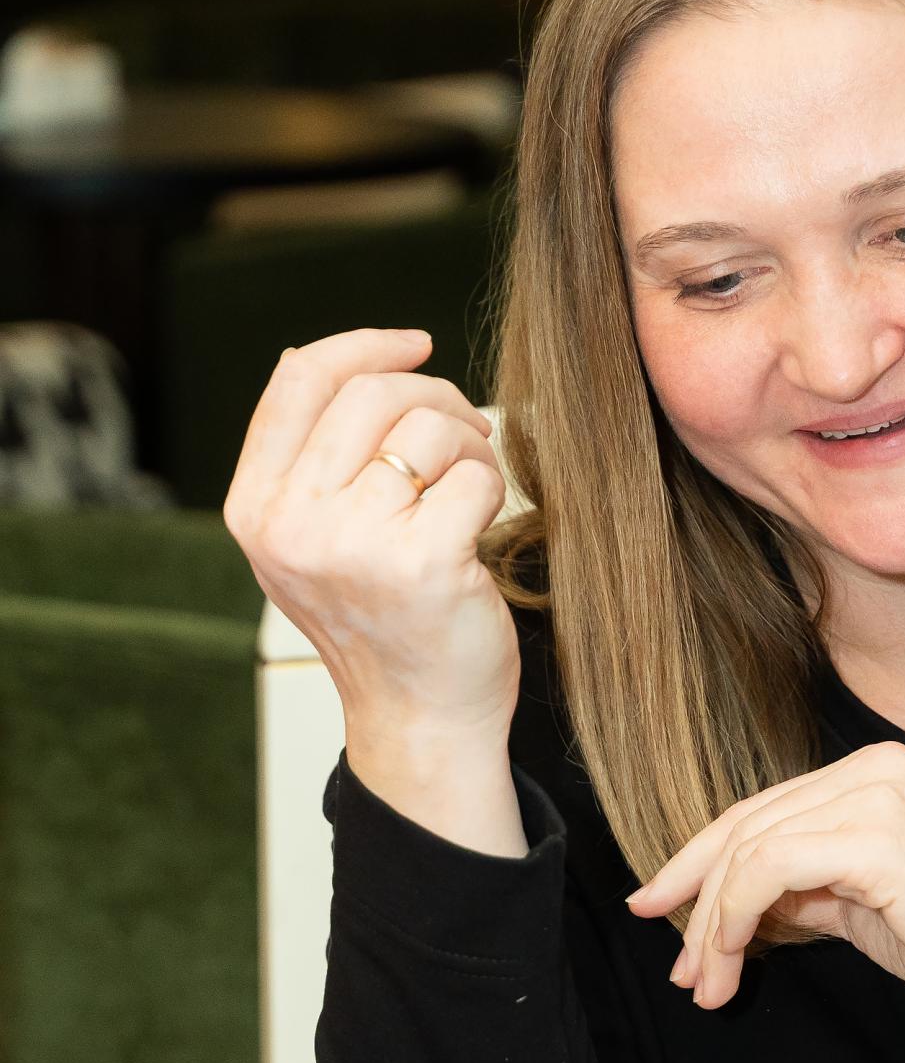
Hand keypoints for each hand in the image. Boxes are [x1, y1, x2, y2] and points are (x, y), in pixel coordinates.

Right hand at [225, 327, 525, 853]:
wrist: (420, 718)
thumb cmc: (380, 620)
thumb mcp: (311, 540)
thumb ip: (302, 459)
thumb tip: (307, 355)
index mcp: (255, 508)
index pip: (300, 380)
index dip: (365, 346)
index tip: (417, 344)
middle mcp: (291, 525)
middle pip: (372, 394)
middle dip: (436, 398)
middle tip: (466, 434)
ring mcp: (352, 544)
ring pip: (427, 429)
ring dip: (468, 445)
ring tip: (469, 485)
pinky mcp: (421, 563)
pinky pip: (473, 475)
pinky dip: (490, 488)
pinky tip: (480, 527)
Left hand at [627, 741, 904, 1062]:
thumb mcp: (865, 908)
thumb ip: (804, 894)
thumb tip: (731, 915)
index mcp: (874, 775)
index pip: (764, 812)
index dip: (701, 862)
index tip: (661, 911)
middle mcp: (872, 769)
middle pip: (746, 823)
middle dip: (694, 898)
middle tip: (675, 963)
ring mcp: (875, 794)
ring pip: (750, 849)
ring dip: (711, 926)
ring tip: (705, 984)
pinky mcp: (876, 835)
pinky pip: (769, 869)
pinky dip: (734, 919)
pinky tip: (732, 962)